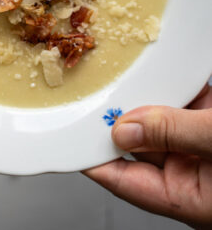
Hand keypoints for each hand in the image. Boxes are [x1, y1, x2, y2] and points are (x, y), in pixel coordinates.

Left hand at [84, 84, 211, 229]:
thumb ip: (175, 134)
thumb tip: (126, 128)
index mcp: (189, 198)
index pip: (123, 179)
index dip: (92, 156)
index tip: (68, 134)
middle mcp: (192, 172)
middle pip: (137, 142)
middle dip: (115, 116)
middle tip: (96, 90)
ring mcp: (201, 145)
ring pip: (158, 119)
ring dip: (143, 95)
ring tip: (125, 75)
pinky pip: (184, 101)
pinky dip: (171, 85)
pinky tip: (159, 70)